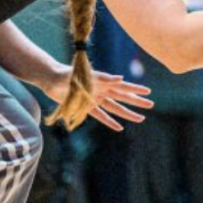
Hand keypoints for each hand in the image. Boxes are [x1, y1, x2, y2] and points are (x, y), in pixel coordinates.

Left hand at [38, 67, 152, 131]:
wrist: (51, 79)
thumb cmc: (67, 75)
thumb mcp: (84, 76)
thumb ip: (102, 78)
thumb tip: (120, 78)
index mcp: (103, 81)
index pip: (123, 86)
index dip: (136, 89)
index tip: (148, 91)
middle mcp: (102, 90)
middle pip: (123, 97)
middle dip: (137, 102)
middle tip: (151, 105)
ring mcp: (95, 99)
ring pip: (115, 108)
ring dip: (127, 114)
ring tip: (140, 119)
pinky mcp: (86, 106)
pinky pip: (101, 116)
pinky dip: (109, 122)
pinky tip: (119, 127)